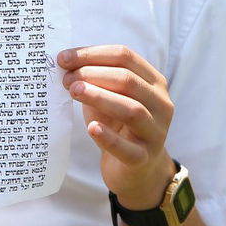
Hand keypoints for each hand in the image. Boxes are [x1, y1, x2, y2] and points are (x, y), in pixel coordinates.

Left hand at [57, 45, 175, 209]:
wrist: (137, 170)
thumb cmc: (119, 126)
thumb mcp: (108, 98)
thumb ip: (94, 81)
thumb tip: (66, 64)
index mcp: (153, 82)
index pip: (125, 57)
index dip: (93, 54)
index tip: (64, 58)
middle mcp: (161, 103)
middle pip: (128, 80)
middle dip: (93, 74)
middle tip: (67, 78)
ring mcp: (155, 132)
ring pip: (132, 109)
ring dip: (100, 97)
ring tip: (74, 91)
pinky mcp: (144, 158)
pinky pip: (127, 148)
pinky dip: (108, 137)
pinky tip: (92, 128)